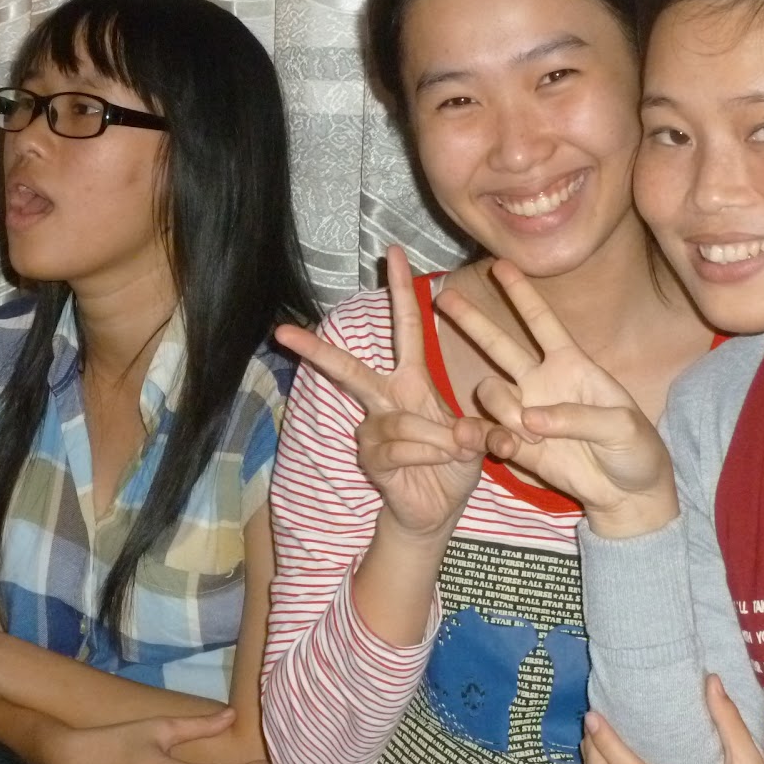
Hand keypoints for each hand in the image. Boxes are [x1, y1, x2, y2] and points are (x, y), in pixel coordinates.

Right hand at [277, 245, 483, 540]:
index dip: (401, 291)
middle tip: (282, 331)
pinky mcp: (370, 458)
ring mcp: (373, 430)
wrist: (439, 510)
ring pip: (400, 421)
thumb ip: (481, 428)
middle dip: (318, 350)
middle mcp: (386, 399)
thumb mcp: (480, 438)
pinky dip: (429, 454)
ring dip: (438, 437)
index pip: (407, 328)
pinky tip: (440, 462)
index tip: (393, 253)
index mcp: (412, 381)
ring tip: (459, 449)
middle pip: (351, 369)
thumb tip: (467, 430)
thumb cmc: (454, 464)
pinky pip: (399, 447)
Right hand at [435, 260, 674, 536]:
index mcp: (572, 366)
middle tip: (443, 297)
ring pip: (490, 392)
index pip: (542, 322)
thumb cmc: (636, 451)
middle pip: (500, 344)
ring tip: (527, 434)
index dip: (522, 294)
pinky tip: (511, 448)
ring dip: (502, 409)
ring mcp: (525, 412)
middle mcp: (543, 382)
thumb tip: (531, 419)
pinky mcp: (516, 445)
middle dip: (471, 321)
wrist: (626, 494)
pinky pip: (487, 432)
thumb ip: (579, 418)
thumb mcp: (623, 427)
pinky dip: (492, 438)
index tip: (500, 265)